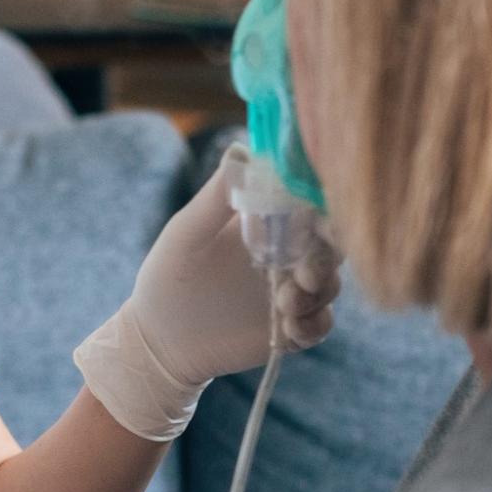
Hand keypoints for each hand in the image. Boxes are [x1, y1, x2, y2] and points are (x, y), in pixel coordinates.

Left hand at [76, 144, 341, 439]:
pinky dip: (313, 326)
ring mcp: (290, 290)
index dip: (324, 211)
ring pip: (329, 284)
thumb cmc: (167, 277)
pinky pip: (321, 324)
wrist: (160, 340)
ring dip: (317, 294)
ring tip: (284, 306)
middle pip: (331, 245)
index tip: (321, 222)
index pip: (310, 206)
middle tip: (304, 274)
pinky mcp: (291, 328)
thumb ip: (216, 198)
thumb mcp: (186, 234)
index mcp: (265, 222)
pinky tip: (290, 330)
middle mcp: (284, 253)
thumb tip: (243, 151)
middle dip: (327, 259)